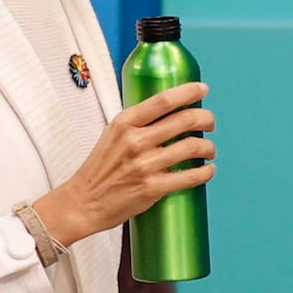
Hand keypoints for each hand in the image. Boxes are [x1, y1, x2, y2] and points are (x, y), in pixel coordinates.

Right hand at [31, 83, 215, 248]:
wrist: (82, 203)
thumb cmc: (99, 170)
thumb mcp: (112, 136)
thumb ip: (137, 124)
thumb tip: (168, 114)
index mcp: (125, 123)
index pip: (163, 100)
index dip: (188, 92)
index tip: (203, 89)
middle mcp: (135, 141)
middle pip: (184, 120)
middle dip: (205, 118)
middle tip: (210, 122)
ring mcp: (145, 165)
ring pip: (192, 147)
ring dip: (208, 146)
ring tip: (209, 148)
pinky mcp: (152, 188)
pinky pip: (189, 177)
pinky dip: (205, 172)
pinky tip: (208, 170)